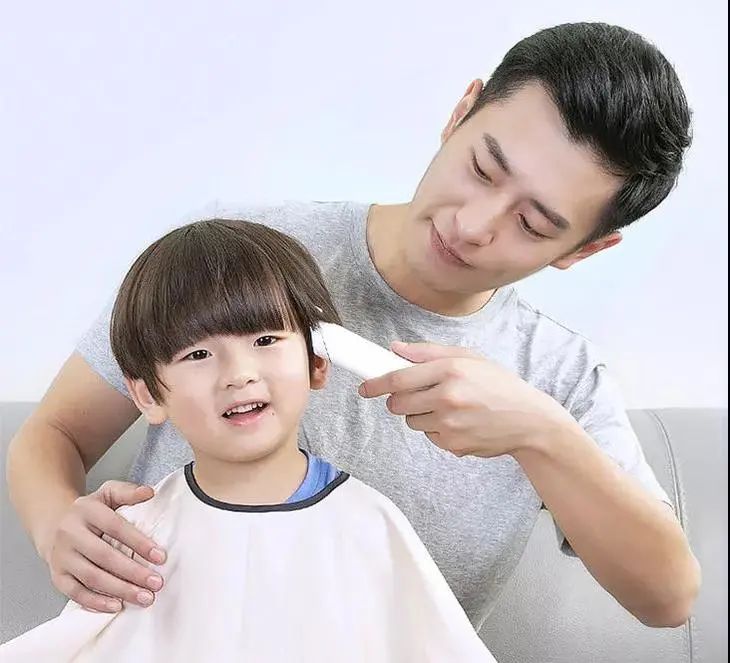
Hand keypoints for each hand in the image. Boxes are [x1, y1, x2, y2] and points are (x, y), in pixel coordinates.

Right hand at [40, 481, 165, 611]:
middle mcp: (70, 533)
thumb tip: (149, 492)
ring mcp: (62, 557)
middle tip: (157, 583)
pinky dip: (97, 602)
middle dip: (133, 572)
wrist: (54, 525)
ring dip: (120, 590)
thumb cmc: (90, 512)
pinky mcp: (57, 576)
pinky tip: (117, 606)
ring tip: (144, 597)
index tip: (161, 557)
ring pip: (91, 577)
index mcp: (86, 511)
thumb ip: (128, 492)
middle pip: (104, 556)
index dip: (139, 542)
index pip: (116, 527)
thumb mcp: (108, 494)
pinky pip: (76, 593)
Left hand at [358, 341, 574, 457]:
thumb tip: (395, 349)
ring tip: (449, 407)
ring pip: (412, 422)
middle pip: (398, 404)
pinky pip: (430, 436)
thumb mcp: (469, 357)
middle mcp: (448, 398)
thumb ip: (429, 352)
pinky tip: (460, 422)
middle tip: (413, 396)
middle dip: (398, 401)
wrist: (529, 421)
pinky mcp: (454, 445)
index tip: (365, 387)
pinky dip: (438, 430)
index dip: (376, 383)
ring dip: (421, 415)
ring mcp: (450, 424)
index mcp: (451, 370)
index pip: (399, 378)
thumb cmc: (499, 385)